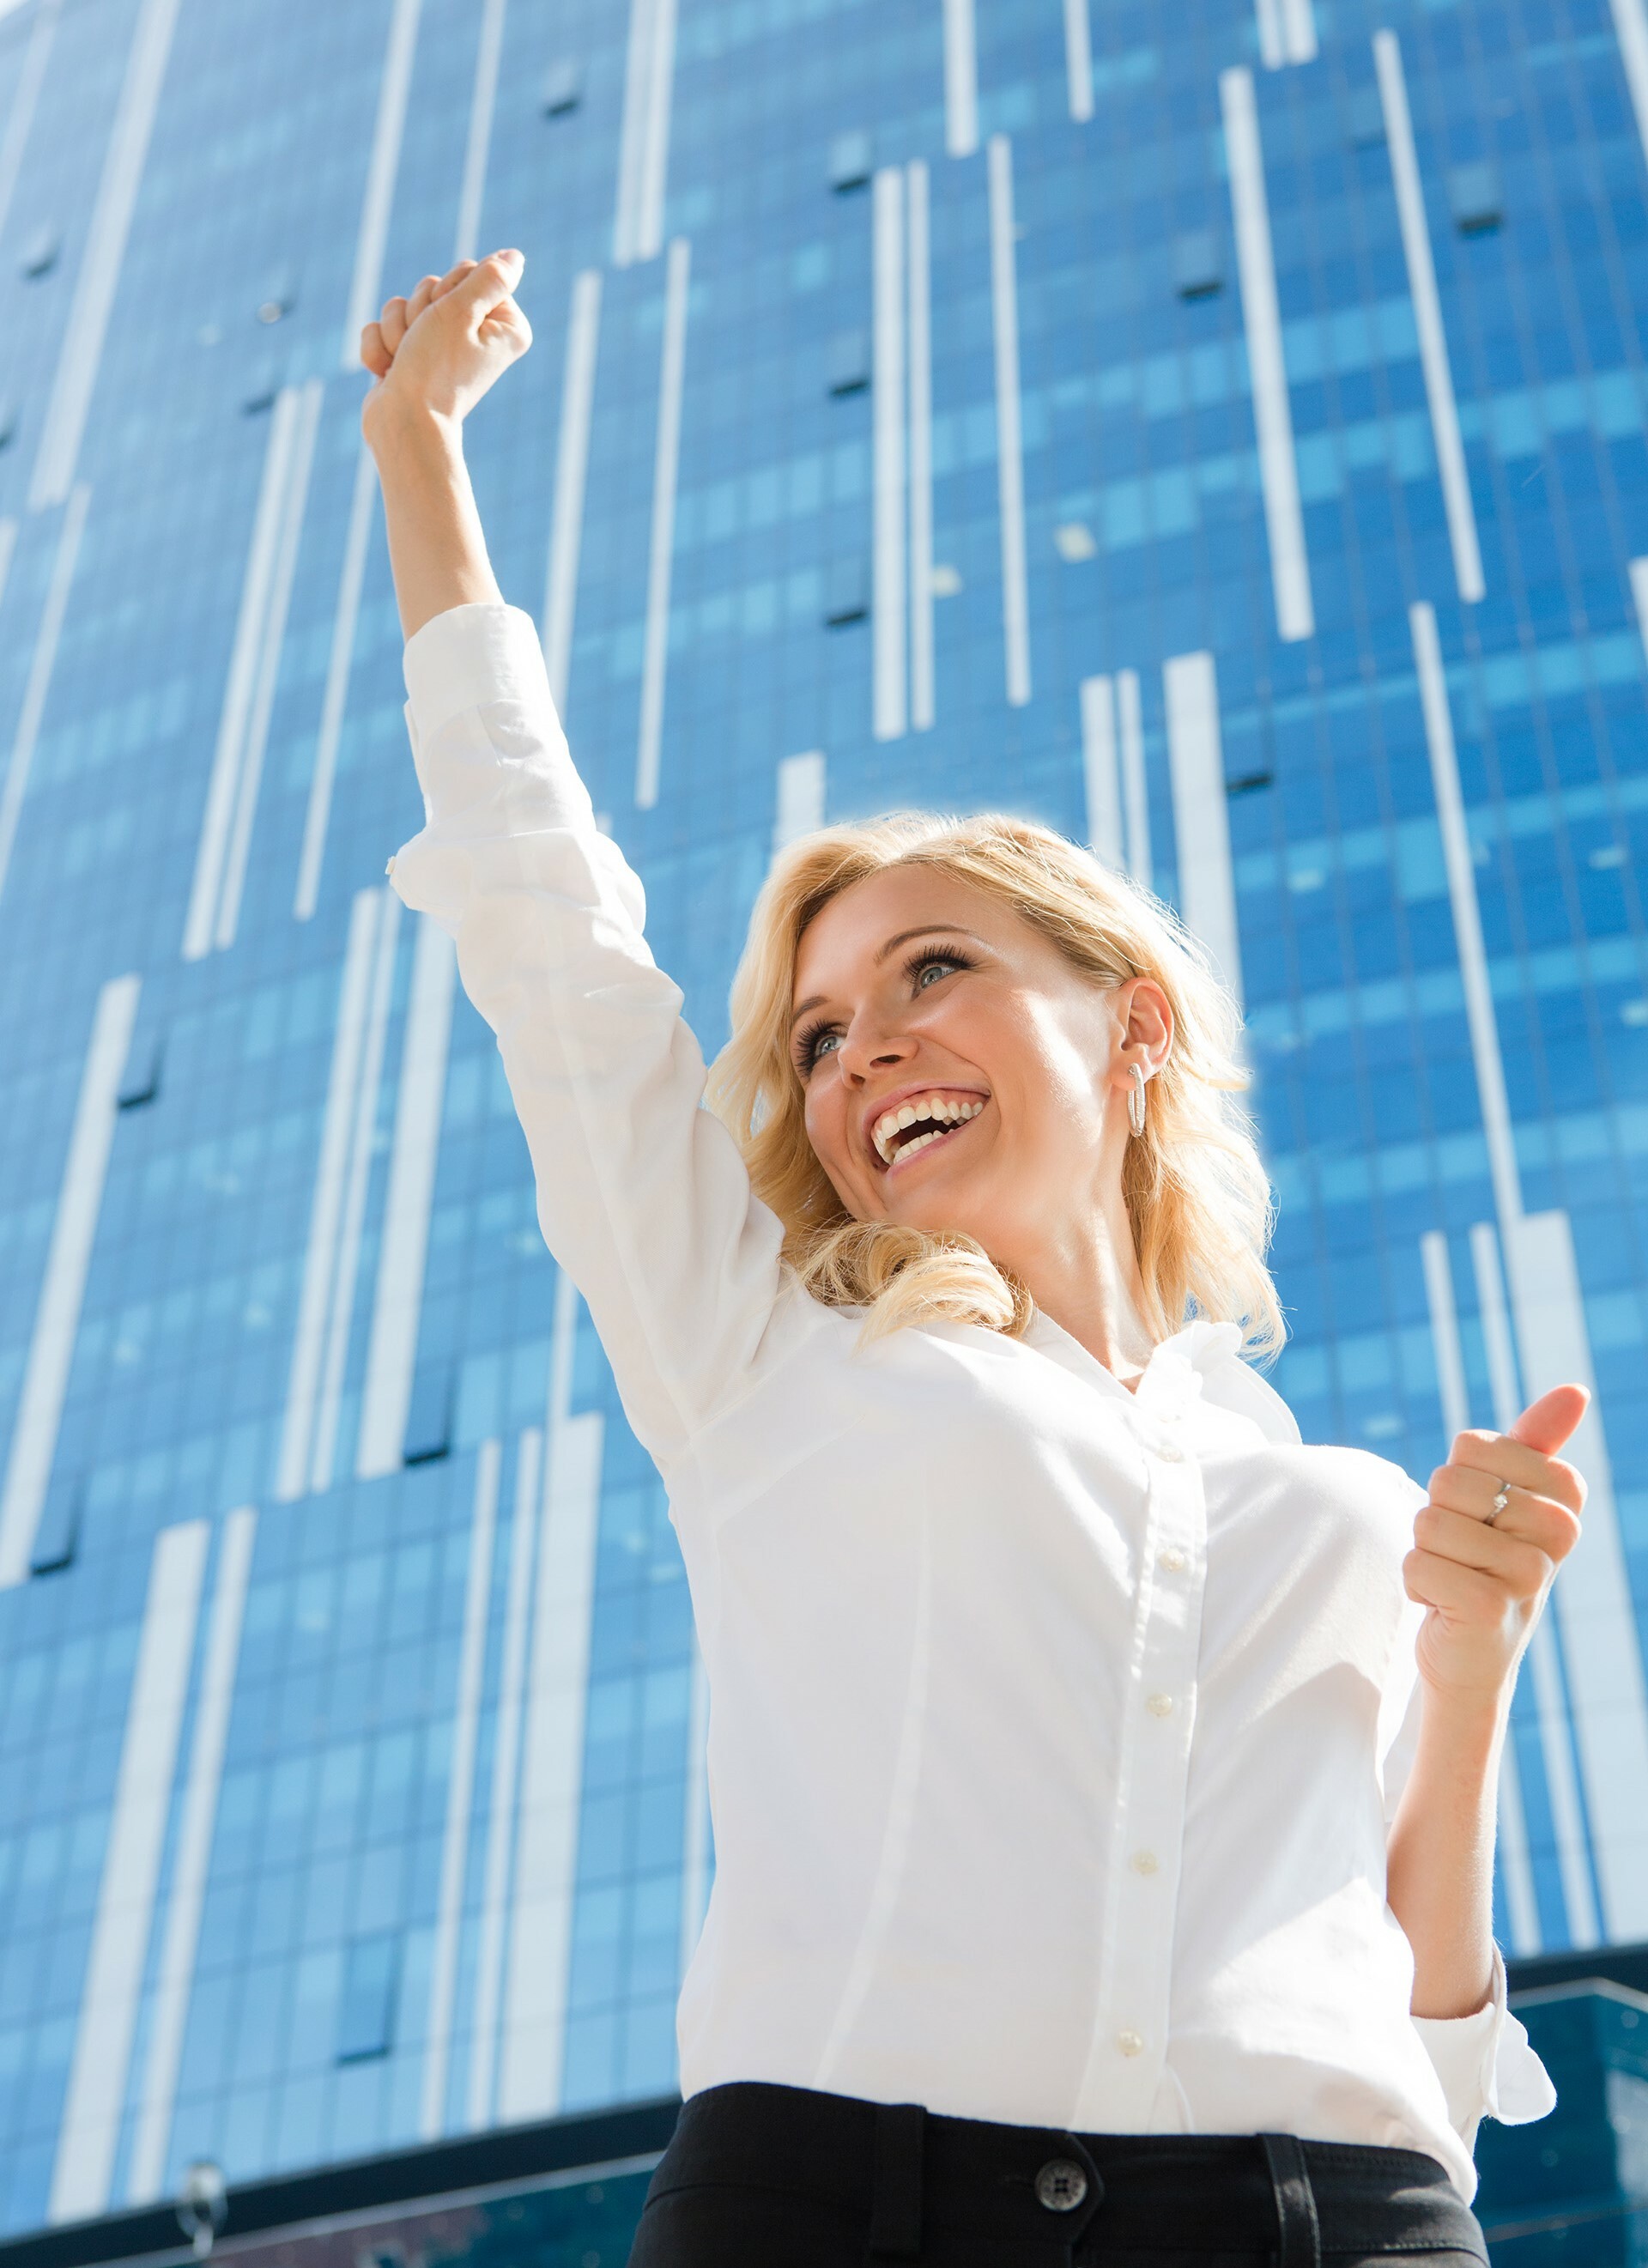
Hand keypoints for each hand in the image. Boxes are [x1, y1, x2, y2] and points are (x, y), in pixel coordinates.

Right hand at [359, 250, 531, 450]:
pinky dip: (380, 348)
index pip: (468, 270)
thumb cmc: (435, 369)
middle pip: (435, 285)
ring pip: (404, 304)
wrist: (403, 423)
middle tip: (427, 344)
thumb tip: (514, 257)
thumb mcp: (463, 310)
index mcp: (504, 324)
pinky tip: (390, 373)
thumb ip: (489, 278)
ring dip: (397, 330)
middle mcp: (477, 334)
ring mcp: (441, 347)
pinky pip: (384, 328)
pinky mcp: (411, 357)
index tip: (451, 322)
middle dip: (420, 310)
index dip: (449, 289)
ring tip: (408, 362)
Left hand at [1406, 1385, 1587, 1706]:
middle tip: (1465, 1554)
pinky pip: (1417, 1565)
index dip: (1457, 1478)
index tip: (1482, 1517)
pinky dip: (1416, 1584)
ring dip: (1425, 1553)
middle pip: (1448, 1482)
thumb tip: (1575, 1391)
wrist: (1475, 1651)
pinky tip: (1446, 1606)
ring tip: (1457, 1578)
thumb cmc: (1487, 1562)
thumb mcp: (1510, 1496)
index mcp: (1565, 1495)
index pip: (1470, 1445)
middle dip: (1437, 1517)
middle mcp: (1559, 1533)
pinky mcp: (1490, 1608)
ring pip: (1428, 1523)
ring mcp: (1528, 1574)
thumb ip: (1535, 1442)